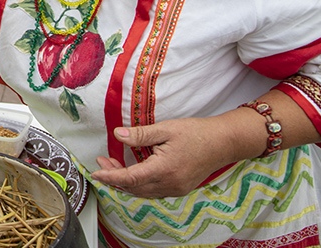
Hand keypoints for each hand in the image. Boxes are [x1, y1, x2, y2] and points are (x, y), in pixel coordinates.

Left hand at [91, 118, 235, 197]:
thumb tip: (117, 135)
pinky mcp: (179, 188)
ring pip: (143, 192)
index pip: (130, 178)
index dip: (111, 176)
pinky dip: (138, 184)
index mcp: (164, 169)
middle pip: (134, 187)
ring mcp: (175, 189)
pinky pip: (153, 191)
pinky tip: (132, 172)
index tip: (96, 172)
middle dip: (114, 177)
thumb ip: (140, 134)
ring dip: (125, 181)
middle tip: (102, 162)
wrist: (223, 142)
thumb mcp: (165, 129)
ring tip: (112, 165)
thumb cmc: (196, 133)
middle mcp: (169, 184)